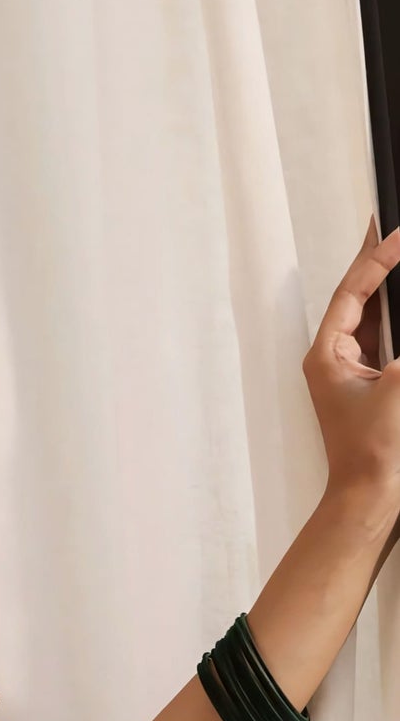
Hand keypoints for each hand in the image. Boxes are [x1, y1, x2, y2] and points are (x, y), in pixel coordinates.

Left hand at [305, 216, 399, 511]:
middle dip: (376, 260)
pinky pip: (384, 334)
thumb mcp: (398, 390)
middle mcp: (333, 357)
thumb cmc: (373, 452)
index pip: (353, 293)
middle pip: (358, 296)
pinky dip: (395, 314)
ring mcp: (351, 369)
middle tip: (389, 224)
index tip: (398, 233)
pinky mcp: (371, 381)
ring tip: (398, 249)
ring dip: (388, 283)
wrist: (368, 495)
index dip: (376, 260)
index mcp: (327, 354)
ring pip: (372, 313)